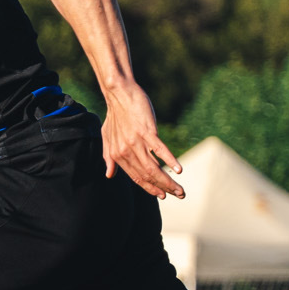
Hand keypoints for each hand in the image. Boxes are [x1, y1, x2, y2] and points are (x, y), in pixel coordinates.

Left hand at [101, 83, 183, 198]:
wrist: (118, 93)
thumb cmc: (115, 115)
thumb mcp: (107, 138)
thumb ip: (108, 157)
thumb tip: (109, 175)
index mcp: (118, 155)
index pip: (137, 177)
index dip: (150, 188)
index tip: (162, 195)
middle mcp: (126, 151)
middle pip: (148, 175)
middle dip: (164, 188)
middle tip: (179, 195)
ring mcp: (137, 142)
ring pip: (154, 168)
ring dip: (168, 181)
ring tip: (181, 189)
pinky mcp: (146, 131)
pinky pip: (159, 150)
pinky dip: (170, 160)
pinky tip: (179, 169)